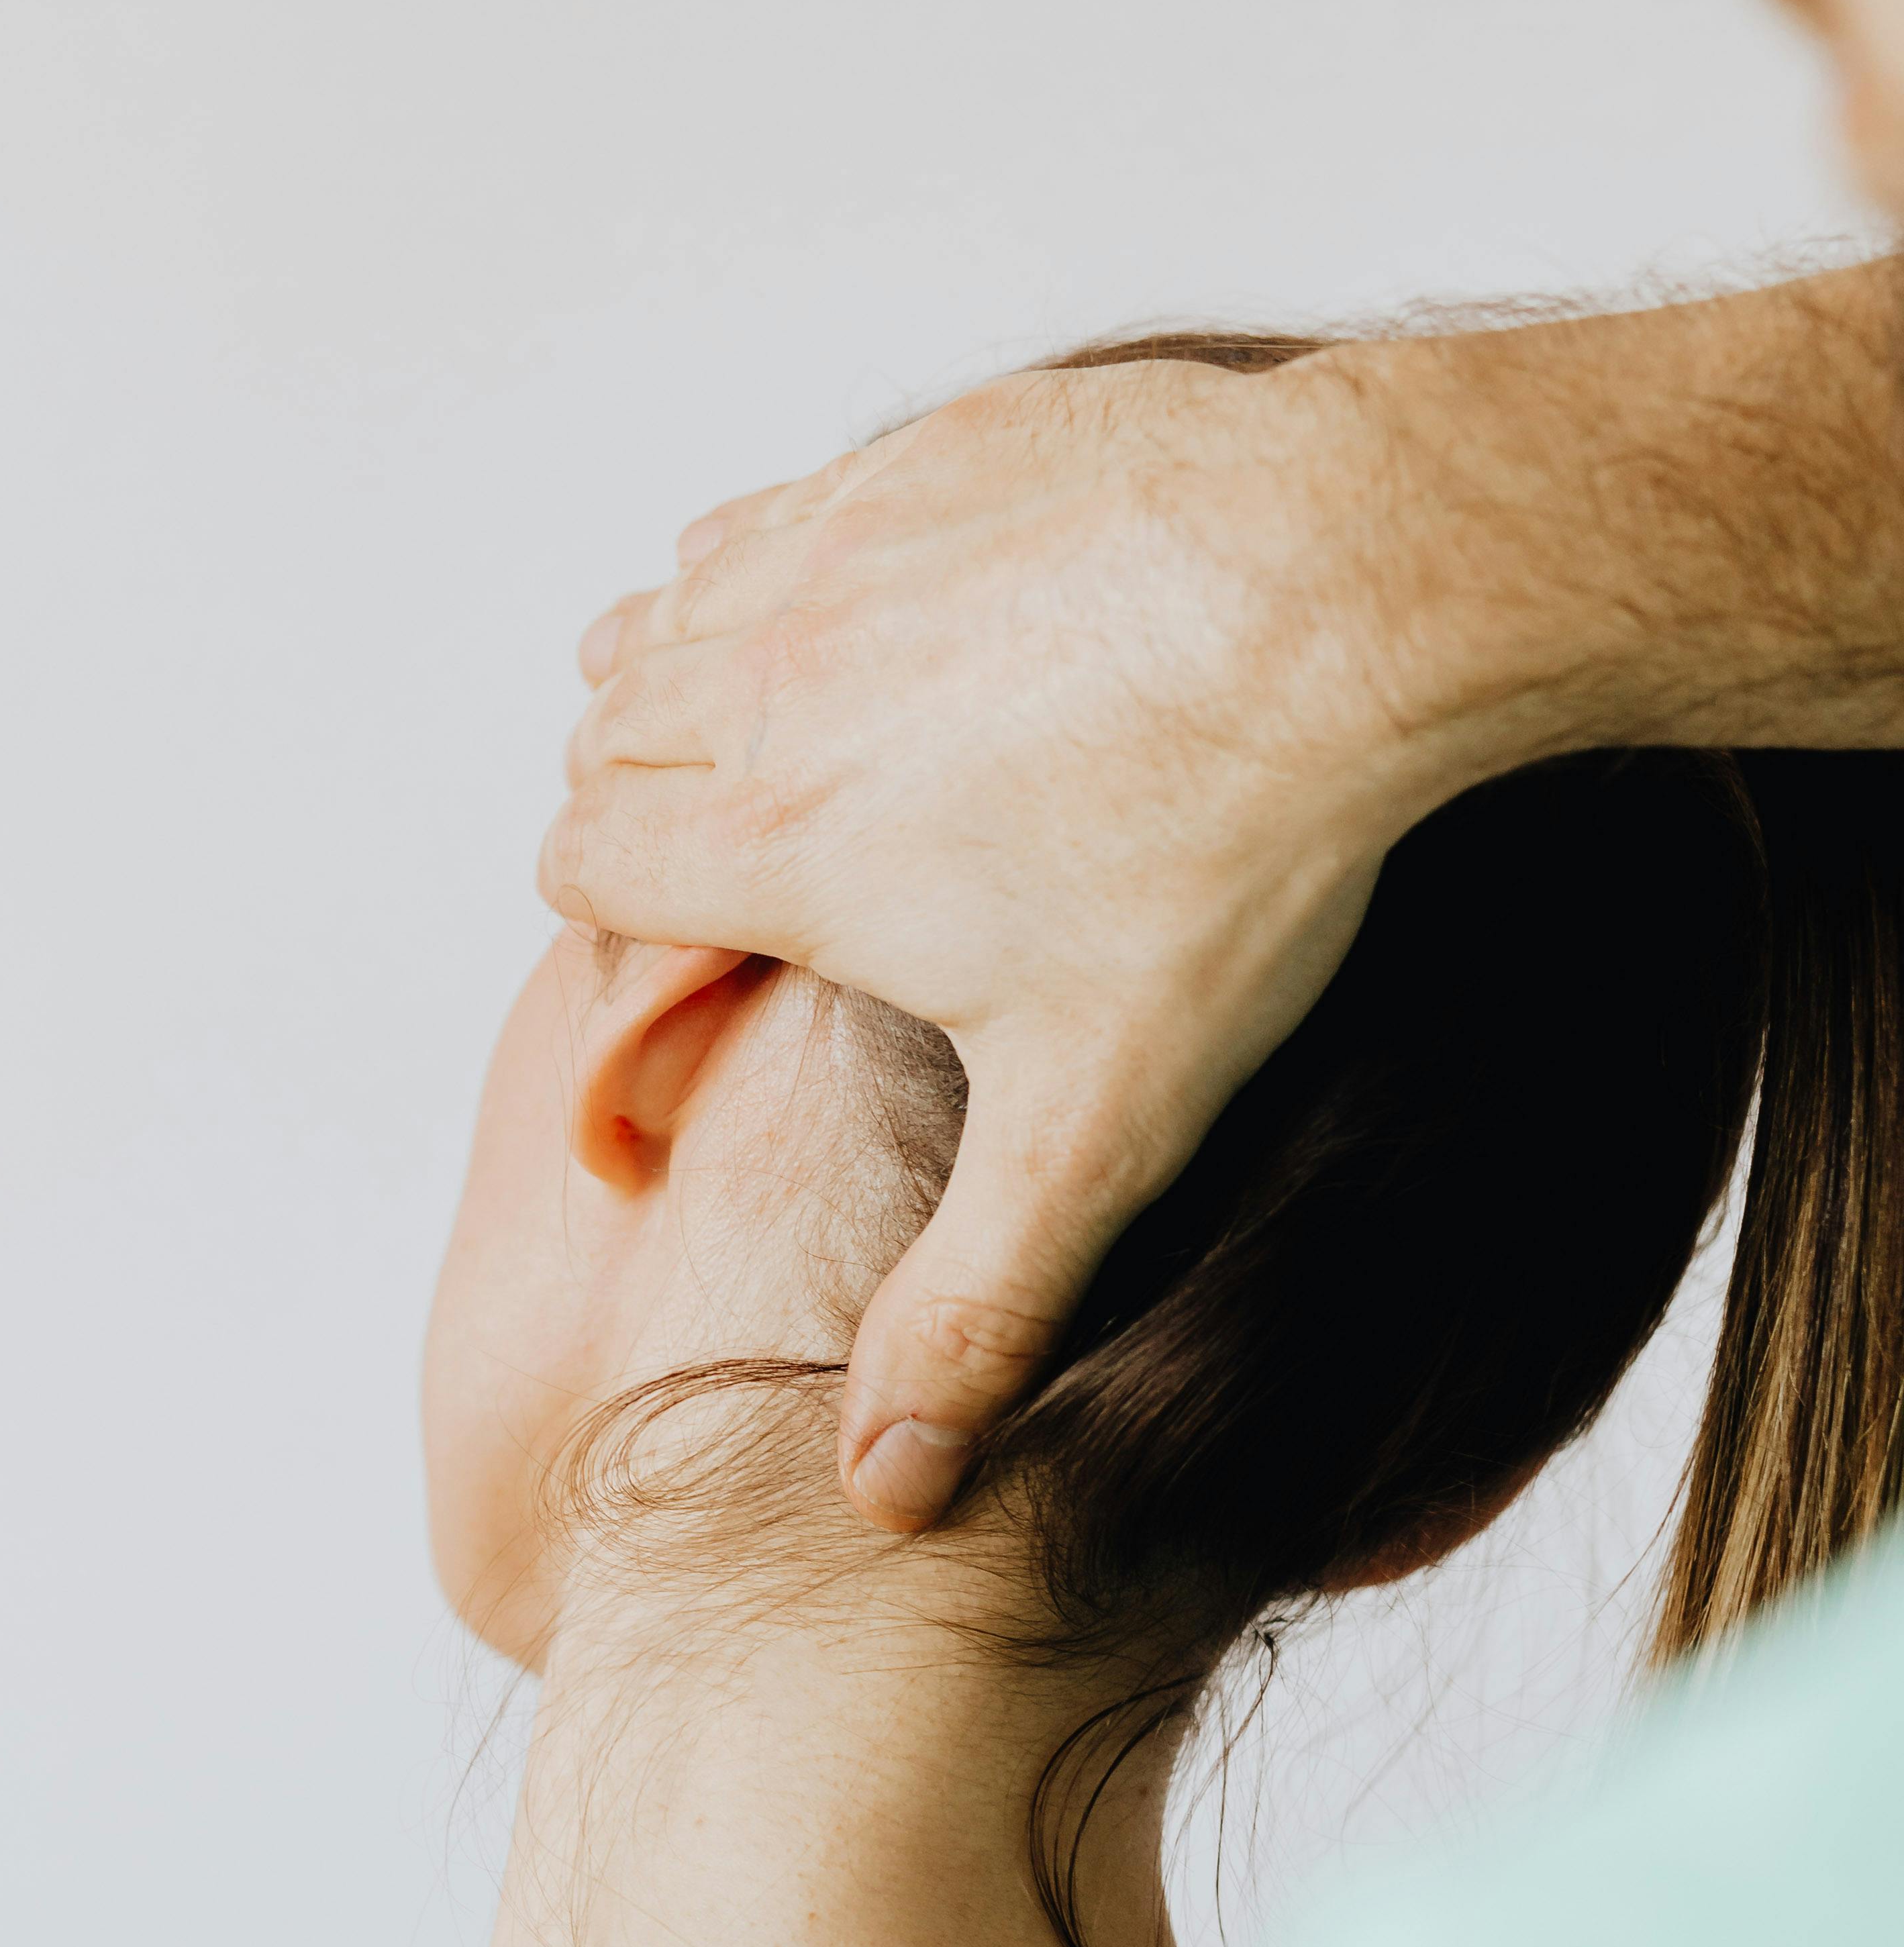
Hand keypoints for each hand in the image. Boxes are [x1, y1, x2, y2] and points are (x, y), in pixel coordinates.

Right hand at [550, 340, 1421, 1528]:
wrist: (1364, 588)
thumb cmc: (1235, 856)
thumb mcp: (1102, 1124)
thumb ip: (974, 1308)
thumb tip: (881, 1493)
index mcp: (771, 837)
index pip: (581, 863)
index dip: (623, 917)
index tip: (715, 956)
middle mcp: (766, 676)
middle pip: (605, 730)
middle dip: (652, 798)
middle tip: (777, 866)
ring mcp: (840, 546)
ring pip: (671, 605)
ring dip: (706, 673)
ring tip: (825, 750)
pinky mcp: (928, 453)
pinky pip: (785, 506)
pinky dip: (803, 567)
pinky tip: (912, 627)